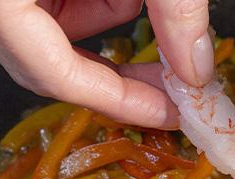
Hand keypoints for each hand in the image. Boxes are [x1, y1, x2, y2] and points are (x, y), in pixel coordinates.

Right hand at [0, 0, 214, 128]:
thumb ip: (172, 8)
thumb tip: (194, 67)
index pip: (53, 72)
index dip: (118, 99)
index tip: (170, 111)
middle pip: (45, 58)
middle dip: (116, 72)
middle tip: (173, 81)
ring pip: (44, 28)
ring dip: (106, 24)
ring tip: (151, 8)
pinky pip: (40, 2)